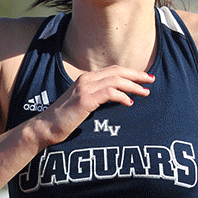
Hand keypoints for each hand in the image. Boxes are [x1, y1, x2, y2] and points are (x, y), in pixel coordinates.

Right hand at [39, 67, 154, 144]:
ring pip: (115, 80)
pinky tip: (129, 103)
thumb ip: (97, 98)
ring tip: (145, 93)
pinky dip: (122, 96)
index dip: (131, 73)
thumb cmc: (66, 119)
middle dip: (137, 75)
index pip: (113, 70)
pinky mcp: (84, 100)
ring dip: (133, 85)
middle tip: (151, 80)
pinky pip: (109, 93)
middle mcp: (86, 80)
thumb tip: (117, 99)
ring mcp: (84, 89)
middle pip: (117, 71)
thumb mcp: (84, 105)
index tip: (145, 78)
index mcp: (86, 79)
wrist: (46, 127)